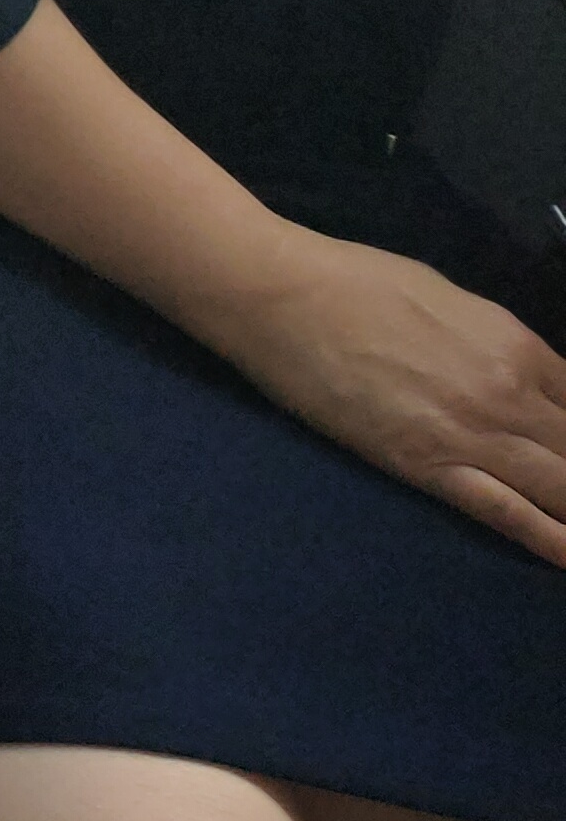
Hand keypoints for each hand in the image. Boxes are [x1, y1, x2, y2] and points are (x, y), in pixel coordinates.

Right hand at [212, 232, 565, 570]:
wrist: (283, 296)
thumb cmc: (357, 280)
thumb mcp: (450, 299)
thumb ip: (495, 345)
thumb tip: (516, 375)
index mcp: (518, 345)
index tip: (565, 444)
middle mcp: (511, 394)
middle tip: (564, 481)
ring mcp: (473, 435)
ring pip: (558, 488)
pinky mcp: (427, 467)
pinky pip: (505, 512)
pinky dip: (548, 539)